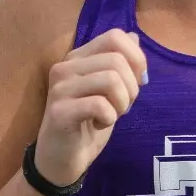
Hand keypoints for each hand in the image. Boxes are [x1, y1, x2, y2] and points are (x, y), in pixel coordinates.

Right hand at [32, 29, 147, 188]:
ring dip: (122, 103)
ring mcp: (60, 88)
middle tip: (123, 107)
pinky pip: (100, 105)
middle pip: (117, 60)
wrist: (61, 159)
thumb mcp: (110, 92)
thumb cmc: (87, 124)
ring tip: (112, 115)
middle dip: (131, 87)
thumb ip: (120, 64)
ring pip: (111, 80)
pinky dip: (109, 118)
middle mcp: (65, 66)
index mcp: (78, 57)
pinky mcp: (59, 111)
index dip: (136, 58)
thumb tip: (134, 36)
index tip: (135, 82)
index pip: (114, 36)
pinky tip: (100, 124)